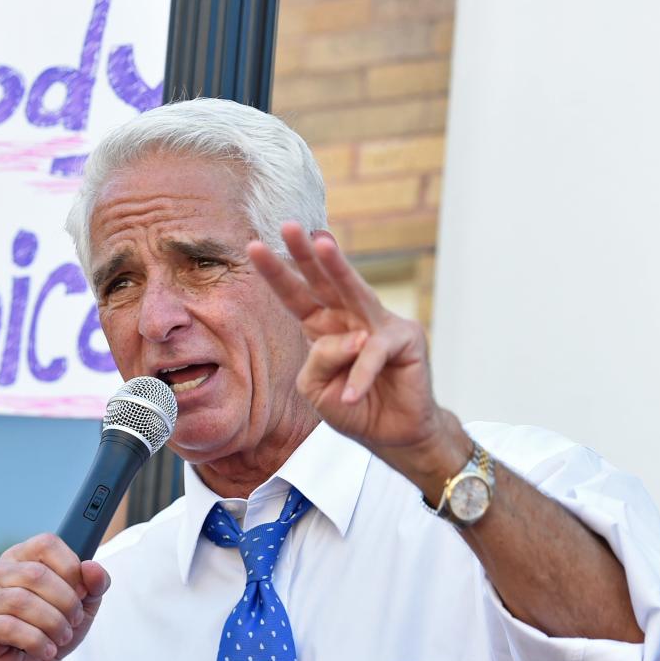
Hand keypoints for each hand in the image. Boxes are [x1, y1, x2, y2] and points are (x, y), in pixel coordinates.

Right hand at [0, 534, 109, 660]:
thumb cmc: (54, 631)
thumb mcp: (84, 606)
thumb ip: (95, 583)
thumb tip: (92, 568)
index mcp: (19, 557)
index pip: (46, 544)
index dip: (71, 568)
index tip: (82, 593)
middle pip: (36, 573)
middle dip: (65, 601)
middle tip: (74, 621)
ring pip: (22, 601)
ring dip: (53, 623)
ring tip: (62, 637)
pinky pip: (9, 627)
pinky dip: (37, 641)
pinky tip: (47, 650)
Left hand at [247, 224, 466, 490]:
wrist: (392, 434)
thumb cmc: (353, 408)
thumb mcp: (317, 388)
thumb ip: (318, 361)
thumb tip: (349, 339)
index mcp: (323, 327)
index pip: (295, 296)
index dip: (276, 273)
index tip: (254, 246)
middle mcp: (349, 317)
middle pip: (322, 280)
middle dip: (304, 253)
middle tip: (288, 226)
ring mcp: (379, 323)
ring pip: (355, 290)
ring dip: (338, 265)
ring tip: (322, 243)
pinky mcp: (405, 338)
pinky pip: (372, 353)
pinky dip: (360, 376)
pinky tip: (352, 396)